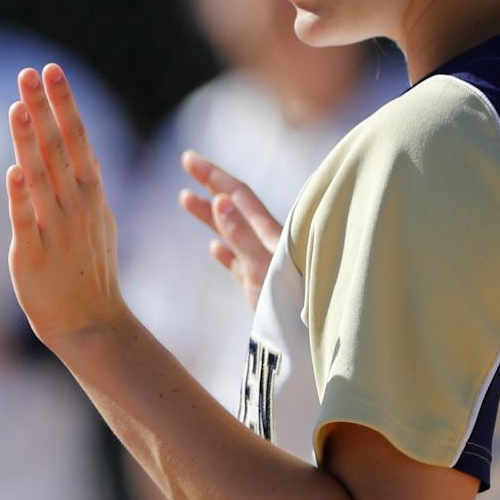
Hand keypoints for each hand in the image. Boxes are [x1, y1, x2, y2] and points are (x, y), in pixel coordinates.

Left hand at [6, 64, 126, 347]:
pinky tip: (12, 170)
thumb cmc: (89, 269)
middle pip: (59, 147)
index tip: (51, 70)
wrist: (89, 322)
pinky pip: (25, 220)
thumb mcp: (97, 220)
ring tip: (18, 105)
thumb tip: (79, 153)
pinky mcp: (33, 255)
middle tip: (33, 71)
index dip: (64, 103)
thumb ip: (84, 185)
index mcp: (92, 193)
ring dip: (29, 140)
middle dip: (46, 108)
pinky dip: (19, 196)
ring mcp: (56, 229)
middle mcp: (76, 205)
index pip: (78, 138)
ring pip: (40, 176)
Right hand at [178, 151, 283, 311]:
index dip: (213, 175)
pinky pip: (239, 263)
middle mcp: (268, 244)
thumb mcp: (264, 270)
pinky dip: (224, 252)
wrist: (315, 340)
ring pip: (232, 232)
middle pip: (234, 206)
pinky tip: (213, 249)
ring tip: (185, 198)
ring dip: (209, 214)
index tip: (188, 158)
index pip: (238, 194)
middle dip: (210, 183)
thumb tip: (220, 200)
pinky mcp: (261, 288)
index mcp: (270, 235)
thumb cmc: (295, 306)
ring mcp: (264, 265)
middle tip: (186, 160)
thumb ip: (242, 237)